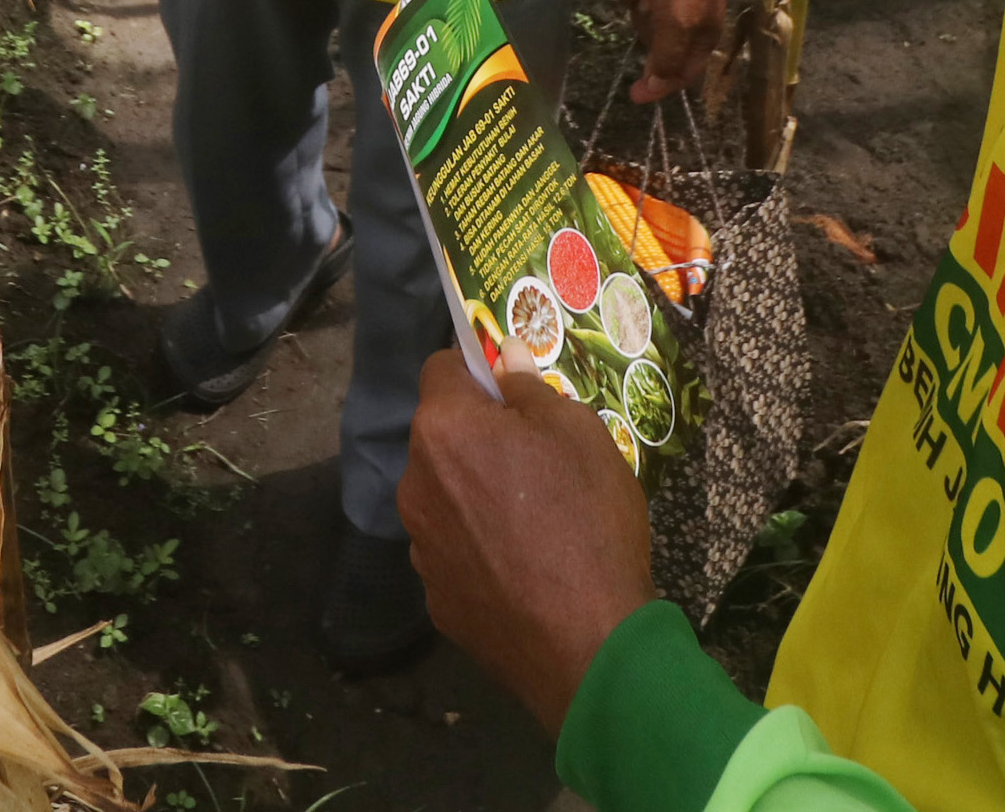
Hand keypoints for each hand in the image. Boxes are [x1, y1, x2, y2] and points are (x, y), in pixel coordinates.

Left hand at [400, 349, 654, 732]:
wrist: (589, 645)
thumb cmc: (586, 519)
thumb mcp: (578, 432)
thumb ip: (529, 389)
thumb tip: (504, 359)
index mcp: (442, 430)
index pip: (440, 368)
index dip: (476, 370)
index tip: (512, 391)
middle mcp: (414, 484)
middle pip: (441, 439)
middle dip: (478, 438)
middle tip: (538, 460)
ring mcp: (421, 549)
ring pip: (445, 498)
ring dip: (475, 495)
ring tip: (535, 522)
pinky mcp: (437, 602)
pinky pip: (455, 553)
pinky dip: (480, 550)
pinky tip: (524, 569)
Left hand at [624, 0, 729, 101]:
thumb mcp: (678, 25)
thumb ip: (667, 59)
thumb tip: (654, 90)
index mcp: (702, 38)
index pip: (681, 74)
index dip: (659, 86)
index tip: (633, 94)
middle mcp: (690, 24)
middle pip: (661, 48)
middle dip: (649, 35)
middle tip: (648, 14)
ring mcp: (675, 2)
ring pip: (648, 24)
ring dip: (642, 12)